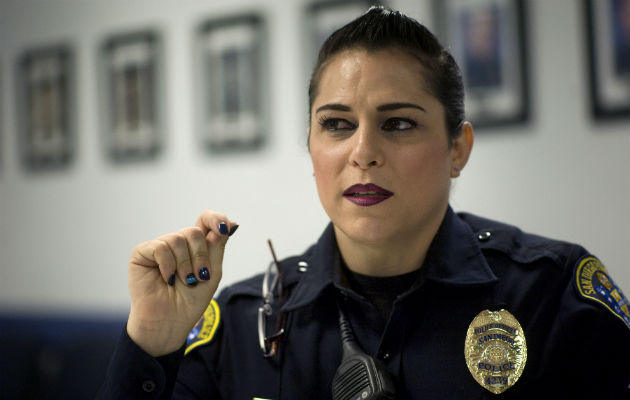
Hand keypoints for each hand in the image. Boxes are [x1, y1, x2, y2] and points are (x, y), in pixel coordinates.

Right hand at [126, 210, 236, 355]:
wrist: (170, 321)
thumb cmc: (190, 301)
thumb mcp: (212, 272)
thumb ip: (218, 246)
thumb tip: (231, 223)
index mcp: (196, 246)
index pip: (205, 220)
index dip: (215, 219)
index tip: (223, 229)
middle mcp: (178, 243)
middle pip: (194, 231)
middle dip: (201, 256)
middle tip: (198, 277)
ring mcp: (160, 246)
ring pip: (178, 239)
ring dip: (185, 265)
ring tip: (183, 281)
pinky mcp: (143, 253)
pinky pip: (161, 247)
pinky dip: (168, 265)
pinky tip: (168, 279)